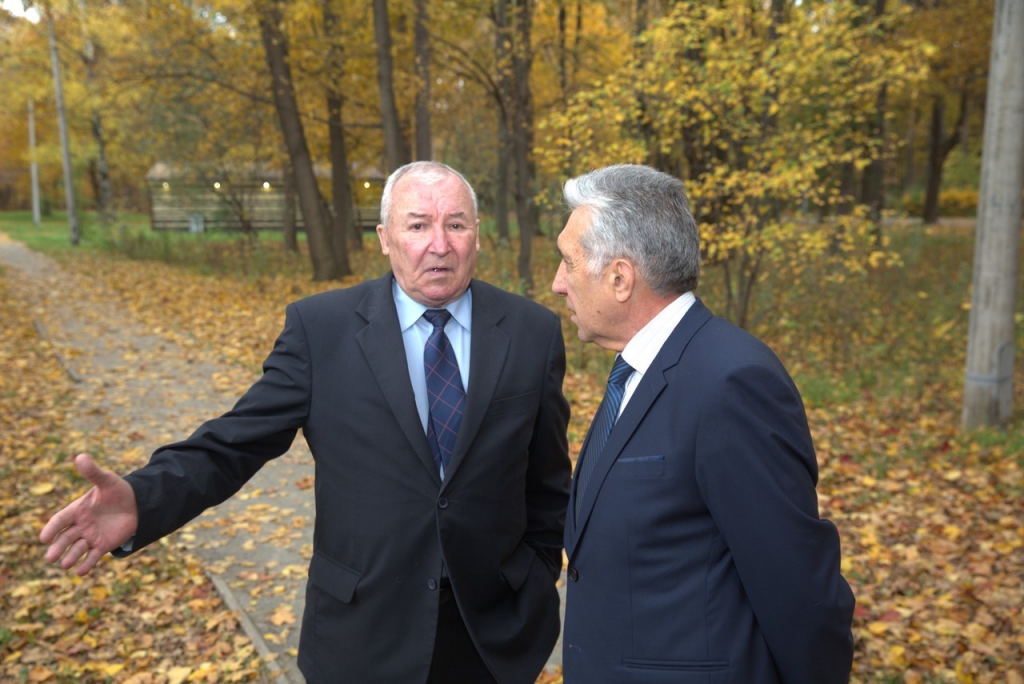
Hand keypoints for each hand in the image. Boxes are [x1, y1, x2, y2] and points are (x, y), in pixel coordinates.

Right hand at [39, 453, 137, 575]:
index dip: (52, 528)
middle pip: (65, 538)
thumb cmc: (117, 491)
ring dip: (71, 557)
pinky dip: (86, 564)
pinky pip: (92, 557)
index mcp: (77, 509)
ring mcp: (90, 536)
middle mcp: (80, 525)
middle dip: (58, 548)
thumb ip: (93, 472)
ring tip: (65, 564)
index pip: (60, 520)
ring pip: (77, 549)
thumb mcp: (106, 480)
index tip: (44, 538)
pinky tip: (80, 572)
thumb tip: (80, 456)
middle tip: (51, 557)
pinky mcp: (102, 545)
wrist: (136, 503)